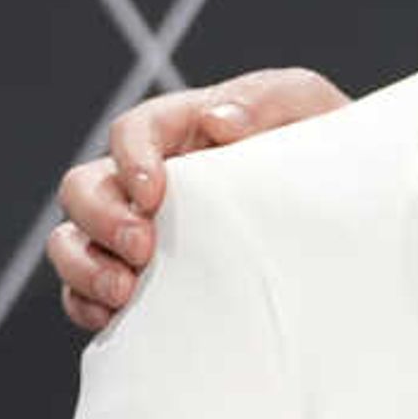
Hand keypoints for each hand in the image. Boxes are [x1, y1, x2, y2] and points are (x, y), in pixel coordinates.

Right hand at [47, 67, 350, 330]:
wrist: (346, 211)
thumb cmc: (318, 149)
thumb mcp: (305, 106)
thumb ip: (265, 100)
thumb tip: (219, 121)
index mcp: (181, 129)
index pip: (130, 131)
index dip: (130, 159)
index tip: (154, 193)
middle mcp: (146, 178)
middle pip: (83, 186)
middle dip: (101, 218)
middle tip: (143, 248)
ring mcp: (135, 229)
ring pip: (71, 240)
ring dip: (84, 266)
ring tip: (124, 292)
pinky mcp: (138, 277)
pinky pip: (83, 292)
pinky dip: (86, 304)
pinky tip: (117, 318)